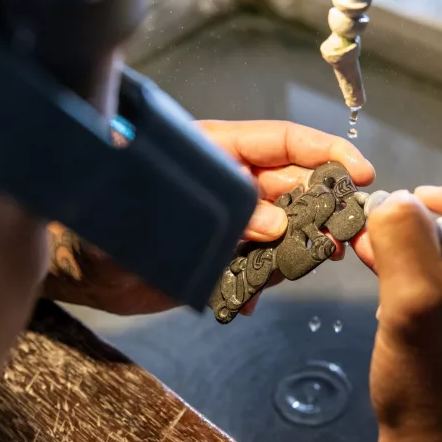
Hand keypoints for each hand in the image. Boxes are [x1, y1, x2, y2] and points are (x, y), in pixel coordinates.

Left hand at [43, 120, 374, 314]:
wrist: (83, 275)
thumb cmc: (104, 229)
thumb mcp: (158, 216)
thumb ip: (219, 215)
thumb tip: (273, 225)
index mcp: (216, 154)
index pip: (281, 141)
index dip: (324, 152)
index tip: (359, 172)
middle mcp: (230, 184)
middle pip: (293, 185)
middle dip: (323, 207)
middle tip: (345, 234)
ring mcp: (231, 222)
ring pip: (285, 228)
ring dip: (299, 249)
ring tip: (303, 266)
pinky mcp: (225, 257)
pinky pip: (262, 265)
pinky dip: (266, 283)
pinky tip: (251, 299)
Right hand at [352, 176, 441, 441]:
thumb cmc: (439, 394)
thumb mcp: (415, 305)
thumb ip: (403, 240)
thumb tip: (394, 203)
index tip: (417, 218)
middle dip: (432, 226)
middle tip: (387, 243)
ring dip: (420, 251)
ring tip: (377, 258)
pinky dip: (423, 276)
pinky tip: (387, 281)